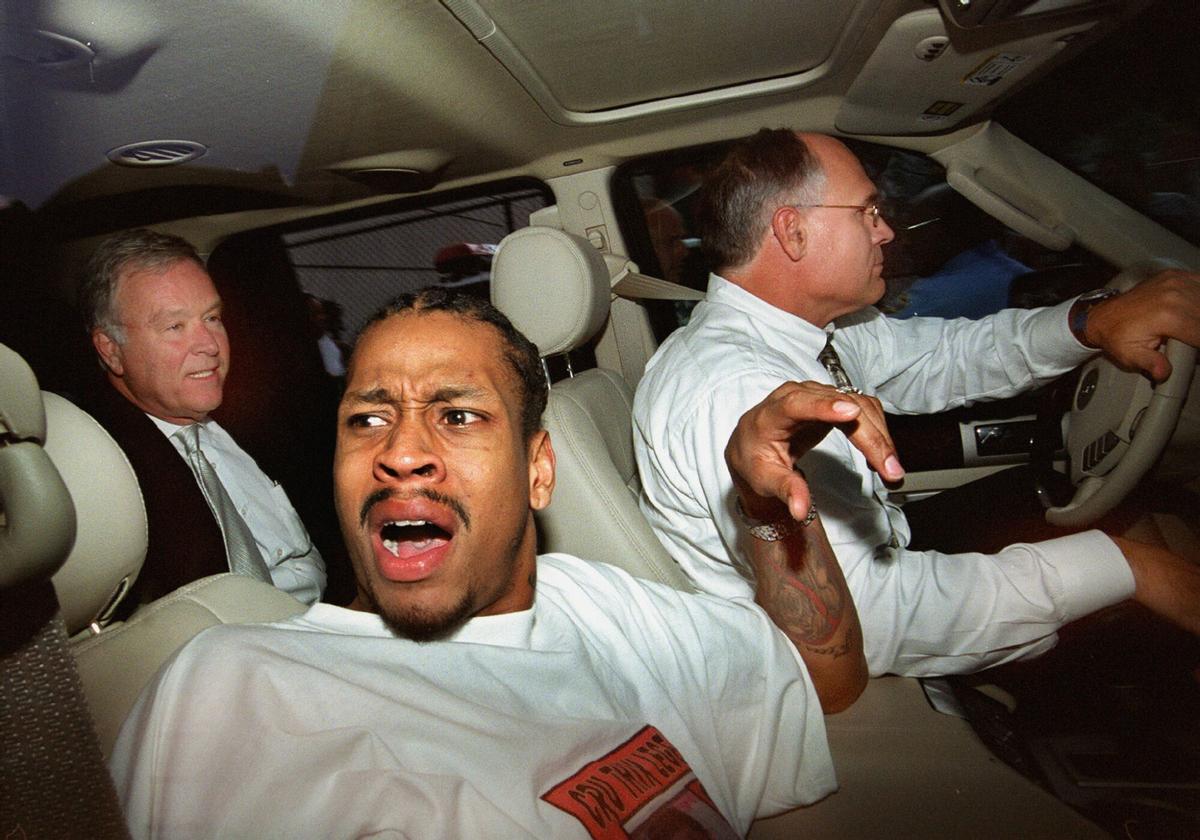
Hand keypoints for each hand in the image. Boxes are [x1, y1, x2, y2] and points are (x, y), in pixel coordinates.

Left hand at [724, 381, 903, 522]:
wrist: (755, 444)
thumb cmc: (756, 459)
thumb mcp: (764, 479)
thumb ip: (785, 490)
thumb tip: (800, 510)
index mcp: (772, 414)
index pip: (797, 404)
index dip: (824, 407)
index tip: (851, 413)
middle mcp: (796, 396)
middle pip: (839, 406)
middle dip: (870, 437)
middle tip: (890, 469)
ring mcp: (817, 395)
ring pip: (858, 405)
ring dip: (880, 436)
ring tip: (891, 470)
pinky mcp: (833, 400)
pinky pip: (863, 409)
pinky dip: (877, 431)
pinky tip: (881, 457)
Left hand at [1086, 269, 1199, 381]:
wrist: (1102, 316)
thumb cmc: (1117, 336)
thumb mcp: (1130, 356)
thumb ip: (1151, 364)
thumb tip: (1163, 372)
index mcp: (1169, 317)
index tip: (1194, 350)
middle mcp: (1175, 295)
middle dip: (1199, 330)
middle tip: (1189, 340)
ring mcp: (1176, 282)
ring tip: (1189, 327)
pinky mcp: (1176, 276)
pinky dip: (1198, 300)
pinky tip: (1192, 312)